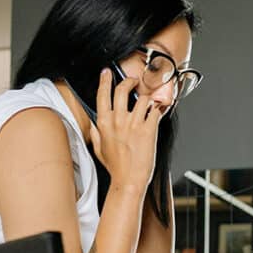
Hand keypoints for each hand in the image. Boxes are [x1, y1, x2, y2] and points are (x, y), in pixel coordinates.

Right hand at [89, 68, 162, 194]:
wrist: (129, 180)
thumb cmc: (116, 168)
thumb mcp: (99, 149)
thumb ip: (95, 134)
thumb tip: (93, 125)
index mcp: (103, 123)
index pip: (102, 94)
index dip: (105, 80)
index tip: (107, 72)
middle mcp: (118, 120)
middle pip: (122, 89)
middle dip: (130, 81)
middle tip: (134, 81)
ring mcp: (133, 123)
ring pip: (143, 98)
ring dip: (148, 99)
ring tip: (149, 104)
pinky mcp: (148, 129)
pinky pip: (155, 110)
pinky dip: (159, 110)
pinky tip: (159, 112)